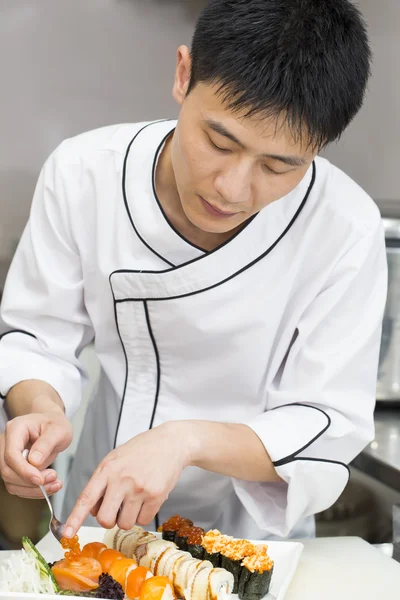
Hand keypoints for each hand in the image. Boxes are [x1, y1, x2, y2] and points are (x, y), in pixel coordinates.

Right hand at [0, 409, 72, 498]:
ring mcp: (8, 456)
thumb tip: (34, 463)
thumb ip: (46, 444)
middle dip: (30, 481)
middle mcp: (7, 443)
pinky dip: (33, 490)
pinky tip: (49, 486)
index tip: (40, 479)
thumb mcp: (59, 430)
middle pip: (8, 470)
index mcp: (16, 429)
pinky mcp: (13, 468)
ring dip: (33, 489)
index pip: (11, 454)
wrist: (54, 426)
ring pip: (11, 481)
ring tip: (55, 484)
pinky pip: (17, 485)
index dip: (24, 470)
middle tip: (53, 478)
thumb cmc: (55, 425)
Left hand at [64, 422, 190, 537]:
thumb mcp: (115, 459)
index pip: (86, 497)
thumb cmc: (140, 451)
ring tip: (135, 498)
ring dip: (128, 517)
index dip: (75, 518)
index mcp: (107, 469)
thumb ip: (102, 482)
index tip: (66, 533)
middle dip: (109, 519)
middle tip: (117, 508)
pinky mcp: (156, 496)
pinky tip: (147, 498)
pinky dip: (143, 515)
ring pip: (124, 523)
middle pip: (104, 519)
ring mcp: (139, 488)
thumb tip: (92, 511)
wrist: (170, 442)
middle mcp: (121, 479)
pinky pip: (143, 521)